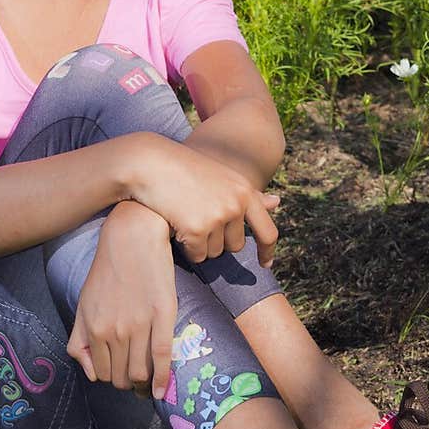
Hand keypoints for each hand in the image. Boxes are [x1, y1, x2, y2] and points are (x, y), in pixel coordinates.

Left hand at [66, 202, 176, 399]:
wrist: (132, 239)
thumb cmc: (107, 270)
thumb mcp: (83, 304)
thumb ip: (80, 339)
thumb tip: (90, 372)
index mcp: (93, 329)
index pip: (101, 373)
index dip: (112, 378)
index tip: (120, 374)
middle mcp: (114, 332)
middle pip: (121, 377)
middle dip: (128, 382)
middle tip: (136, 378)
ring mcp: (139, 325)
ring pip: (140, 372)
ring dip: (144, 383)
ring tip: (148, 381)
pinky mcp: (162, 316)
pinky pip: (162, 357)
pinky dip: (162, 380)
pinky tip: (162, 390)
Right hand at [129, 133, 279, 267]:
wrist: (151, 163)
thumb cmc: (186, 169)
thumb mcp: (222, 177)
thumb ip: (249, 195)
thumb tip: (277, 202)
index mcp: (245, 192)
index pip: (268, 231)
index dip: (267, 251)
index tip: (265, 265)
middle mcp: (236, 205)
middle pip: (235, 246)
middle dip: (218, 240)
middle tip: (198, 219)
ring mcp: (217, 217)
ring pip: (215, 252)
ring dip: (200, 244)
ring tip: (185, 218)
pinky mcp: (197, 229)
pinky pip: (197, 255)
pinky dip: (187, 248)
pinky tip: (176, 227)